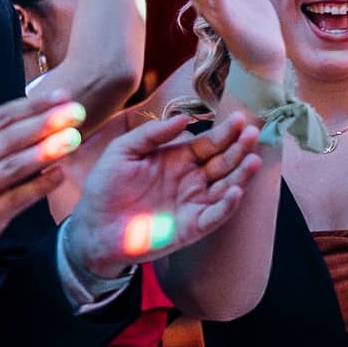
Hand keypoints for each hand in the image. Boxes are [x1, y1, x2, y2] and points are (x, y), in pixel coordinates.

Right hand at [0, 82, 86, 262]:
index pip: (0, 117)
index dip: (33, 106)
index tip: (62, 97)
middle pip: (9, 138)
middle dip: (45, 123)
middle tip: (76, 113)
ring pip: (13, 166)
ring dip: (45, 152)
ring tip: (73, 139)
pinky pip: (17, 198)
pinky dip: (39, 186)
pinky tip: (60, 174)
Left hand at [62, 110, 264, 280]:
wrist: (94, 227)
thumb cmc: (106, 187)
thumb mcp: (124, 151)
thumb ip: (152, 134)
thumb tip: (184, 119)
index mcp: (178, 159)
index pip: (209, 143)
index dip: (226, 132)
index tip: (241, 119)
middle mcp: (191, 180)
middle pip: (223, 162)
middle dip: (240, 148)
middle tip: (253, 133)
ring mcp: (193, 204)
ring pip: (226, 187)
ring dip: (242, 175)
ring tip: (253, 160)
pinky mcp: (191, 227)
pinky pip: (215, 216)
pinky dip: (227, 205)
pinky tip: (236, 191)